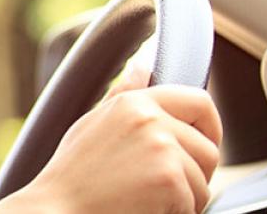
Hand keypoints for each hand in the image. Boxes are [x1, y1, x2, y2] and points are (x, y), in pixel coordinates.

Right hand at [0, 65, 222, 213]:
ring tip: (146, 200)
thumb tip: (144, 67)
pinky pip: (194, 203)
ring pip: (203, 181)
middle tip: (162, 188)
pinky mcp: (170, 180)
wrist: (56, 211)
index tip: (200, 147)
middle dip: (195, 174)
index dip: (210, 128)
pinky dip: (175, 213)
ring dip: (184, 199)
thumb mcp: (92, 125)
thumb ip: (123, 95)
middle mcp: (150, 119)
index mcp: (133, 102)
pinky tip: (144, 209)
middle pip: (209, 149)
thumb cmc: (71, 176)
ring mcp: (162, 149)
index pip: (199, 101)